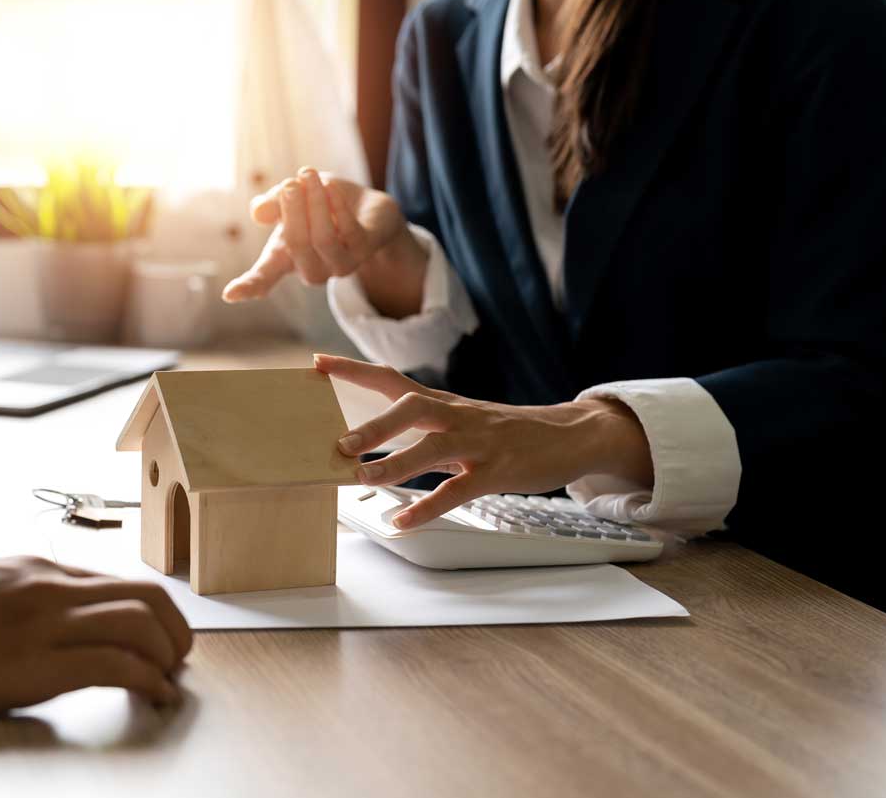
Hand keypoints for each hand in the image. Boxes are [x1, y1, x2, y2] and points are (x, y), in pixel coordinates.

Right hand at [0, 556, 192, 712]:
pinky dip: (148, 681)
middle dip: (175, 629)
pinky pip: (116, 664)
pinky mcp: (38, 664)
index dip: (152, 612)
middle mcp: (52, 588)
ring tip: (168, 681)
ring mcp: (46, 623)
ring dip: (167, 656)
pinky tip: (152, 696)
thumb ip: (26, 597)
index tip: (160, 638)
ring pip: (140, 625)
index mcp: (39, 570)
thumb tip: (58, 621)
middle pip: (145, 596)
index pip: (118, 582)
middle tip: (179, 659)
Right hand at [222, 167, 423, 305]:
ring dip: (315, 203)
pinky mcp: (364, 250)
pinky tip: (330, 186)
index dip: (247, 286)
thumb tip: (258, 213)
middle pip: (296, 245)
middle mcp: (311, 269)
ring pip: (324, 240)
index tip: (229, 295)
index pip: (264, 278)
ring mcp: (339, 264)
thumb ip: (273, 204)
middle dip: (291, 210)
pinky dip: (336, 204)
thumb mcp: (290, 198)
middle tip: (290, 183)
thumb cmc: (321, 206)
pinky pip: (349, 231)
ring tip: (309, 174)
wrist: (365, 209)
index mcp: (285, 260)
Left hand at [316, 354, 653, 528]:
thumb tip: (372, 438)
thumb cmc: (505, 430)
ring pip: (434, 447)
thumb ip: (421, 427)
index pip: (391, 379)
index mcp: (443, 403)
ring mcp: (479, 443)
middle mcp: (457, 416)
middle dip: (375, 425)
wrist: (569, 434)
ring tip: (362, 480)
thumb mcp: (460, 419)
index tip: (316, 364)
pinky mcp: (497, 471)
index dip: (353, 370)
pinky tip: (402, 522)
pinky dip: (427, 507)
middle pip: (412, 407)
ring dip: (396, 464)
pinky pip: (458, 490)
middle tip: (340, 444)